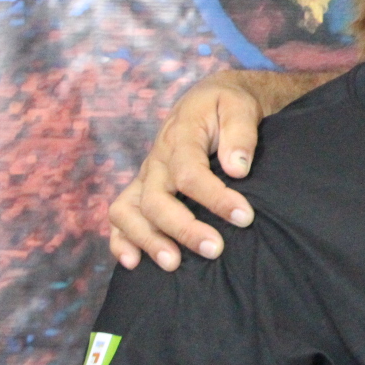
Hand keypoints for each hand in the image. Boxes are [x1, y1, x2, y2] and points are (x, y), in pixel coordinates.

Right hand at [107, 76, 261, 269]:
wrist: (211, 100)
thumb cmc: (228, 106)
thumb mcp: (240, 106)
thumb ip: (240, 134)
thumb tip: (237, 168)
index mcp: (180, 137)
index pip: (189, 173)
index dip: (215, 198)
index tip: (244, 217)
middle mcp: (156, 161)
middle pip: (156, 200)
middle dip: (183, 229)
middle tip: (215, 249)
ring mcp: (146, 177)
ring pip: (129, 212)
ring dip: (148, 240)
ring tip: (173, 264)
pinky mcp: (143, 190)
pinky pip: (120, 217)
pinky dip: (121, 241)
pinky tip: (134, 264)